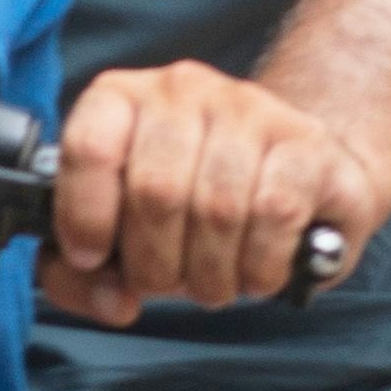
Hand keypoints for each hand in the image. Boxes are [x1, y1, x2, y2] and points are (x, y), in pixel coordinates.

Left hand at [47, 59, 390, 321]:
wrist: (284, 175)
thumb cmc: (187, 209)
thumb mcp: (118, 240)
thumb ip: (81, 278)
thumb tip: (111, 301)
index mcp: (122, 98)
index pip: (90, 146)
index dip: (86, 215)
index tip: (92, 257)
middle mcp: (185, 89)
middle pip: (156, 190)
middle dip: (156, 264)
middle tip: (167, 283)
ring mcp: (252, 108)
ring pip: (218, 207)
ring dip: (211, 274)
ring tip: (213, 280)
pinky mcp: (309, 143)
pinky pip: (276, 213)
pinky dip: (260, 263)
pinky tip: (257, 269)